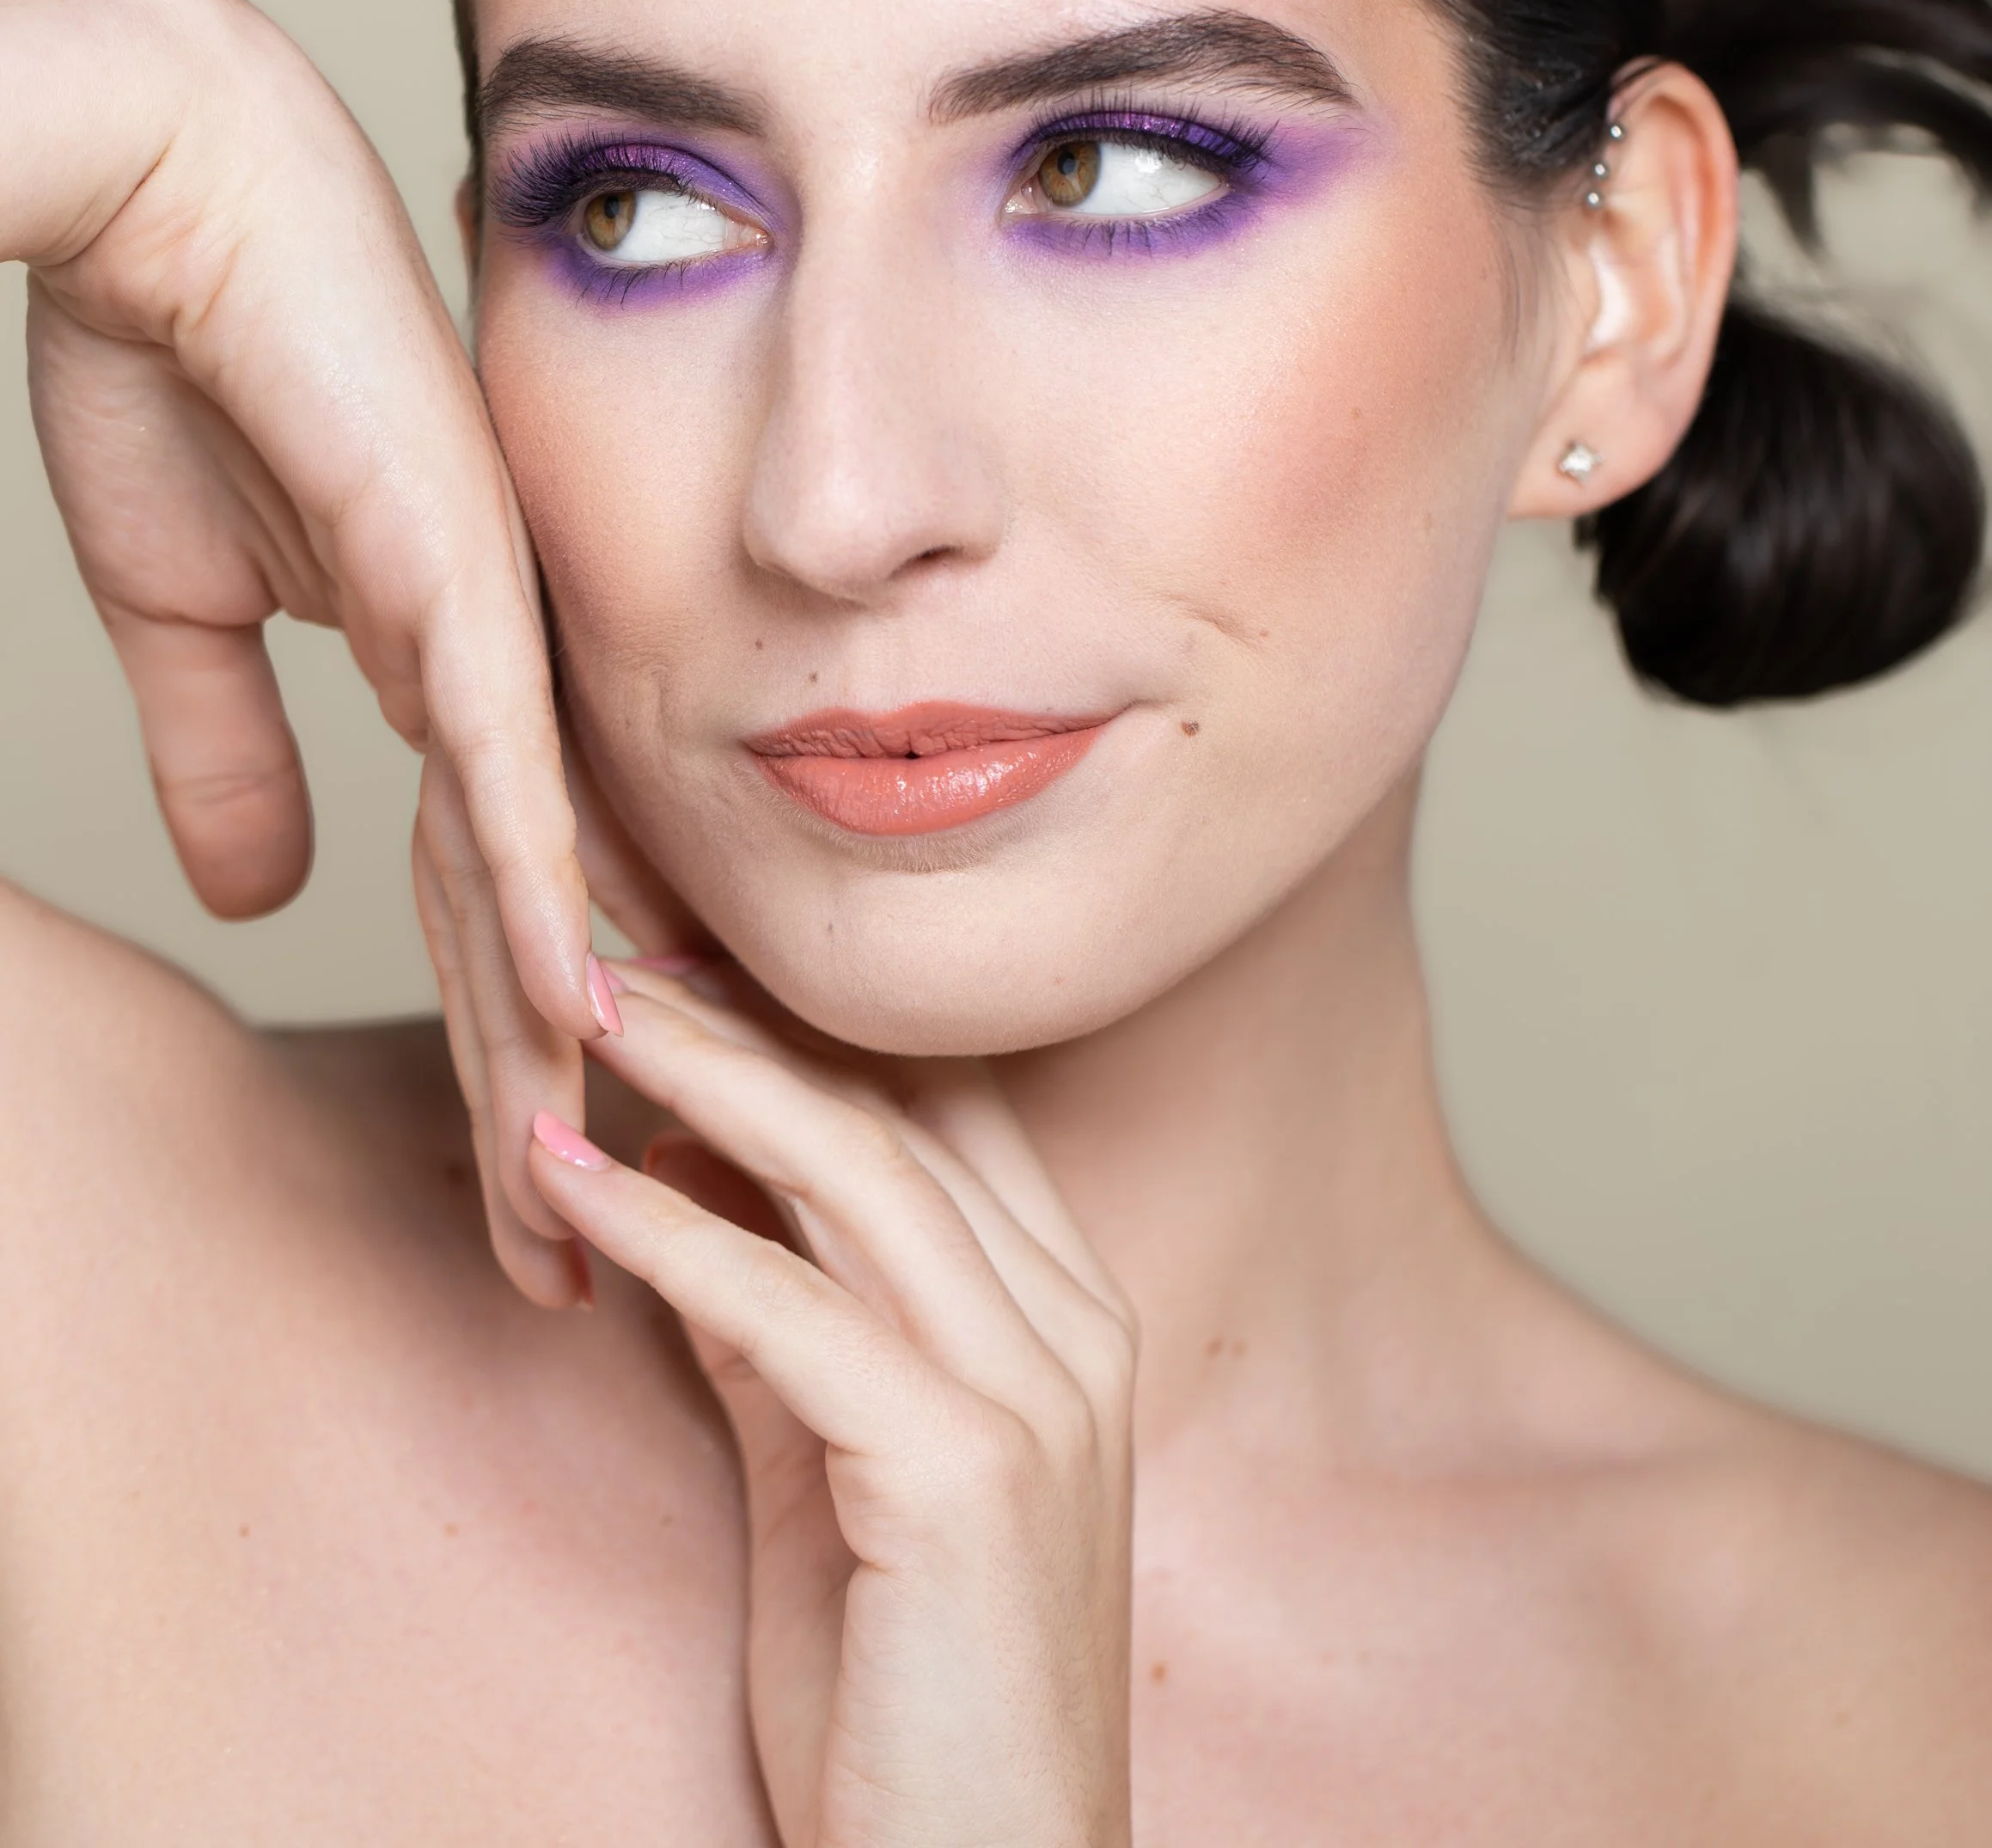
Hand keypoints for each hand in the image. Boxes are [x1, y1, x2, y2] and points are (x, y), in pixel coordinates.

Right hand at [4, 0, 595, 1302]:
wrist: (171, 192)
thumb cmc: (192, 364)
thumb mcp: (191, 609)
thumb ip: (235, 747)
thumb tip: (258, 885)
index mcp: (448, 672)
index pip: (483, 904)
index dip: (493, 1054)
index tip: (511, 1185)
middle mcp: (502, 670)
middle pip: (534, 931)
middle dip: (546, 1110)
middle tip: (574, 1271)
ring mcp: (496, 631)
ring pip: (542, 881)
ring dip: (562, 1056)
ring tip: (601, 1206)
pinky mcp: (460, 585)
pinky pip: (513, 774)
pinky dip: (547, 902)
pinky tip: (590, 1027)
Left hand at [530, 961, 1136, 1847]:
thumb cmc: (902, 1693)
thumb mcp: (825, 1470)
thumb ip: (778, 1321)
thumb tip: (684, 1177)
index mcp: (1065, 1312)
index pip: (939, 1102)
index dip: (804, 1009)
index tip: (674, 938)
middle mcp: (1074, 1326)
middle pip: (902, 1103)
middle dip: (746, 1000)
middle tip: (609, 923)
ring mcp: (1037, 1396)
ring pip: (861, 1170)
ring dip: (701, 1073)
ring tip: (576, 1005)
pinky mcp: (966, 1476)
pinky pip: (794, 1312)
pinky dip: (671, 1232)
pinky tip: (569, 1179)